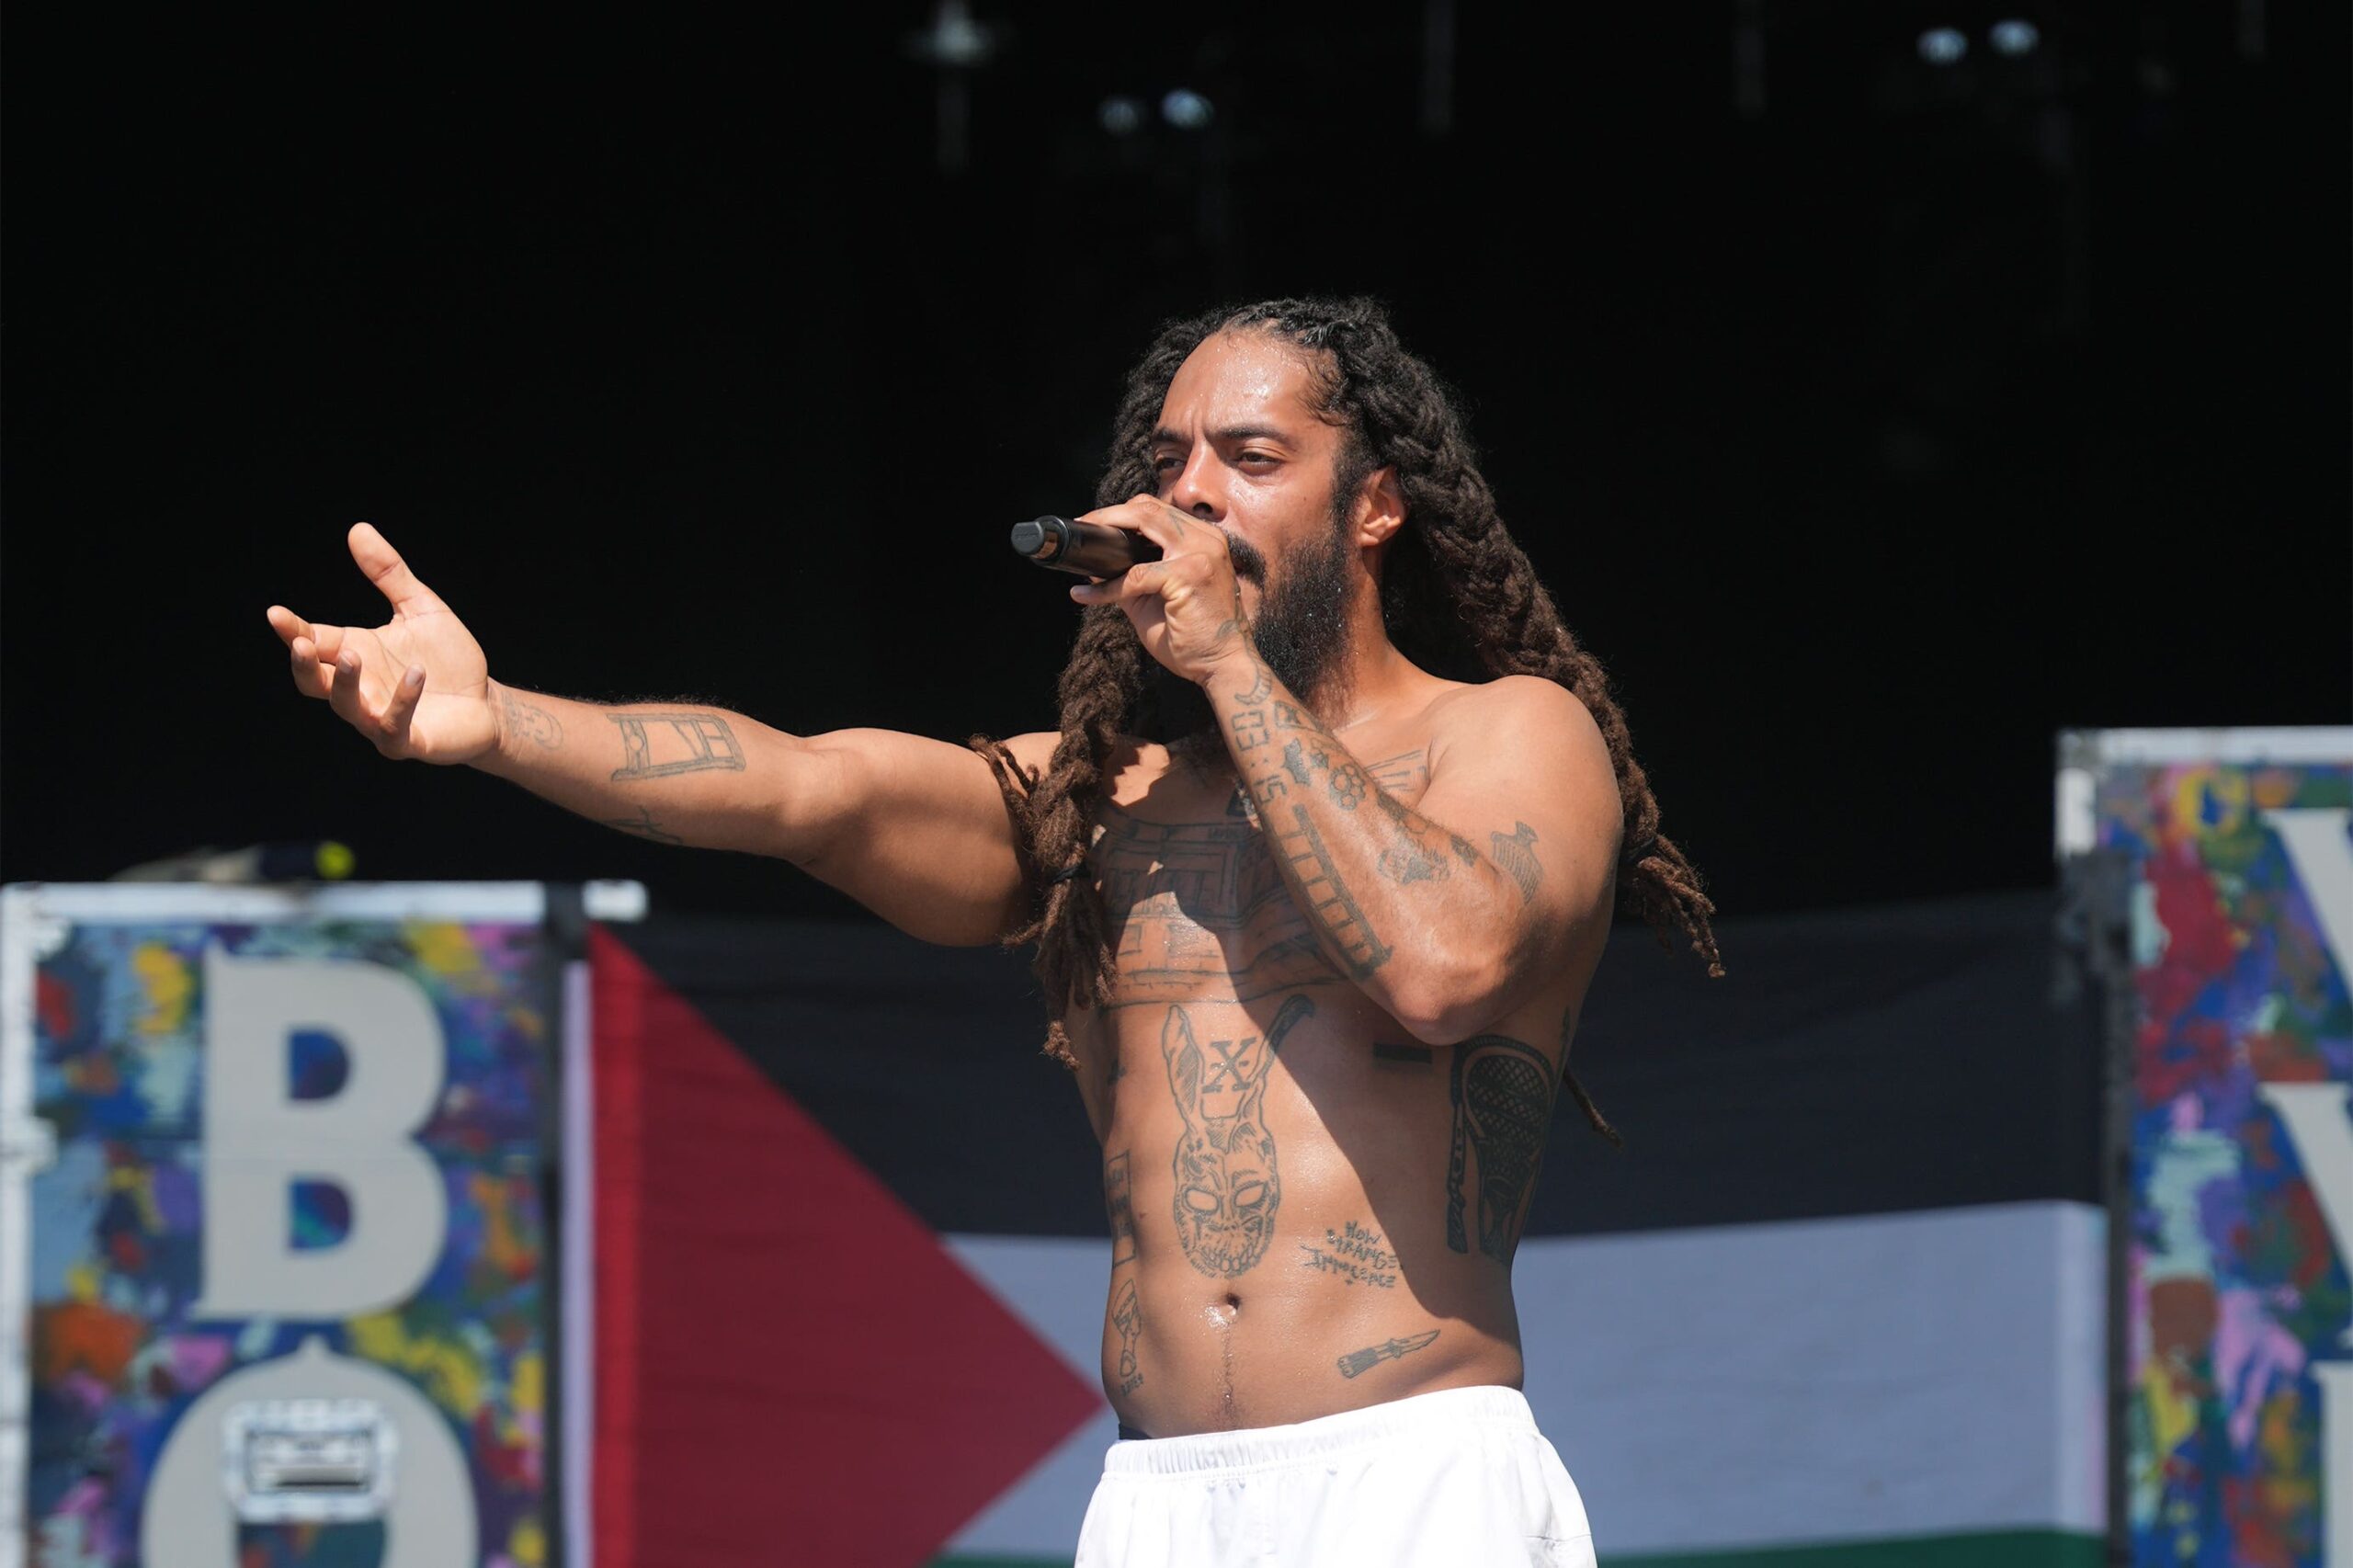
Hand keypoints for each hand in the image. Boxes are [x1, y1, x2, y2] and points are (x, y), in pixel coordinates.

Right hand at [265, 523, 498, 763]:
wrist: (487, 703)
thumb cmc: (449, 659)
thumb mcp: (420, 608)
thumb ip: (389, 573)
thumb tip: (358, 529)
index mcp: (354, 653)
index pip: (313, 642)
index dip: (292, 630)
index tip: (276, 613)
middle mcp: (358, 688)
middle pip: (313, 682)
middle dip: (303, 664)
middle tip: (301, 643)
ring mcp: (378, 717)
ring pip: (345, 706)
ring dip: (344, 682)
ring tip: (351, 656)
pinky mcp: (407, 740)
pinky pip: (394, 725)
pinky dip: (402, 701)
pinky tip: (416, 675)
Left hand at [1067, 495, 1252, 684]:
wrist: (1223, 667)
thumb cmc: (1195, 638)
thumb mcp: (1158, 599)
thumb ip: (1131, 577)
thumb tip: (1095, 566)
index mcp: (1204, 540)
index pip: (1157, 510)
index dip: (1122, 512)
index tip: (1094, 525)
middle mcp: (1206, 539)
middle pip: (1148, 507)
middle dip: (1108, 514)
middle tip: (1082, 528)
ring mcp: (1200, 554)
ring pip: (1143, 523)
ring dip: (1107, 532)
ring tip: (1083, 552)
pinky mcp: (1188, 576)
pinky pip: (1135, 574)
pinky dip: (1108, 586)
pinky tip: (1088, 595)